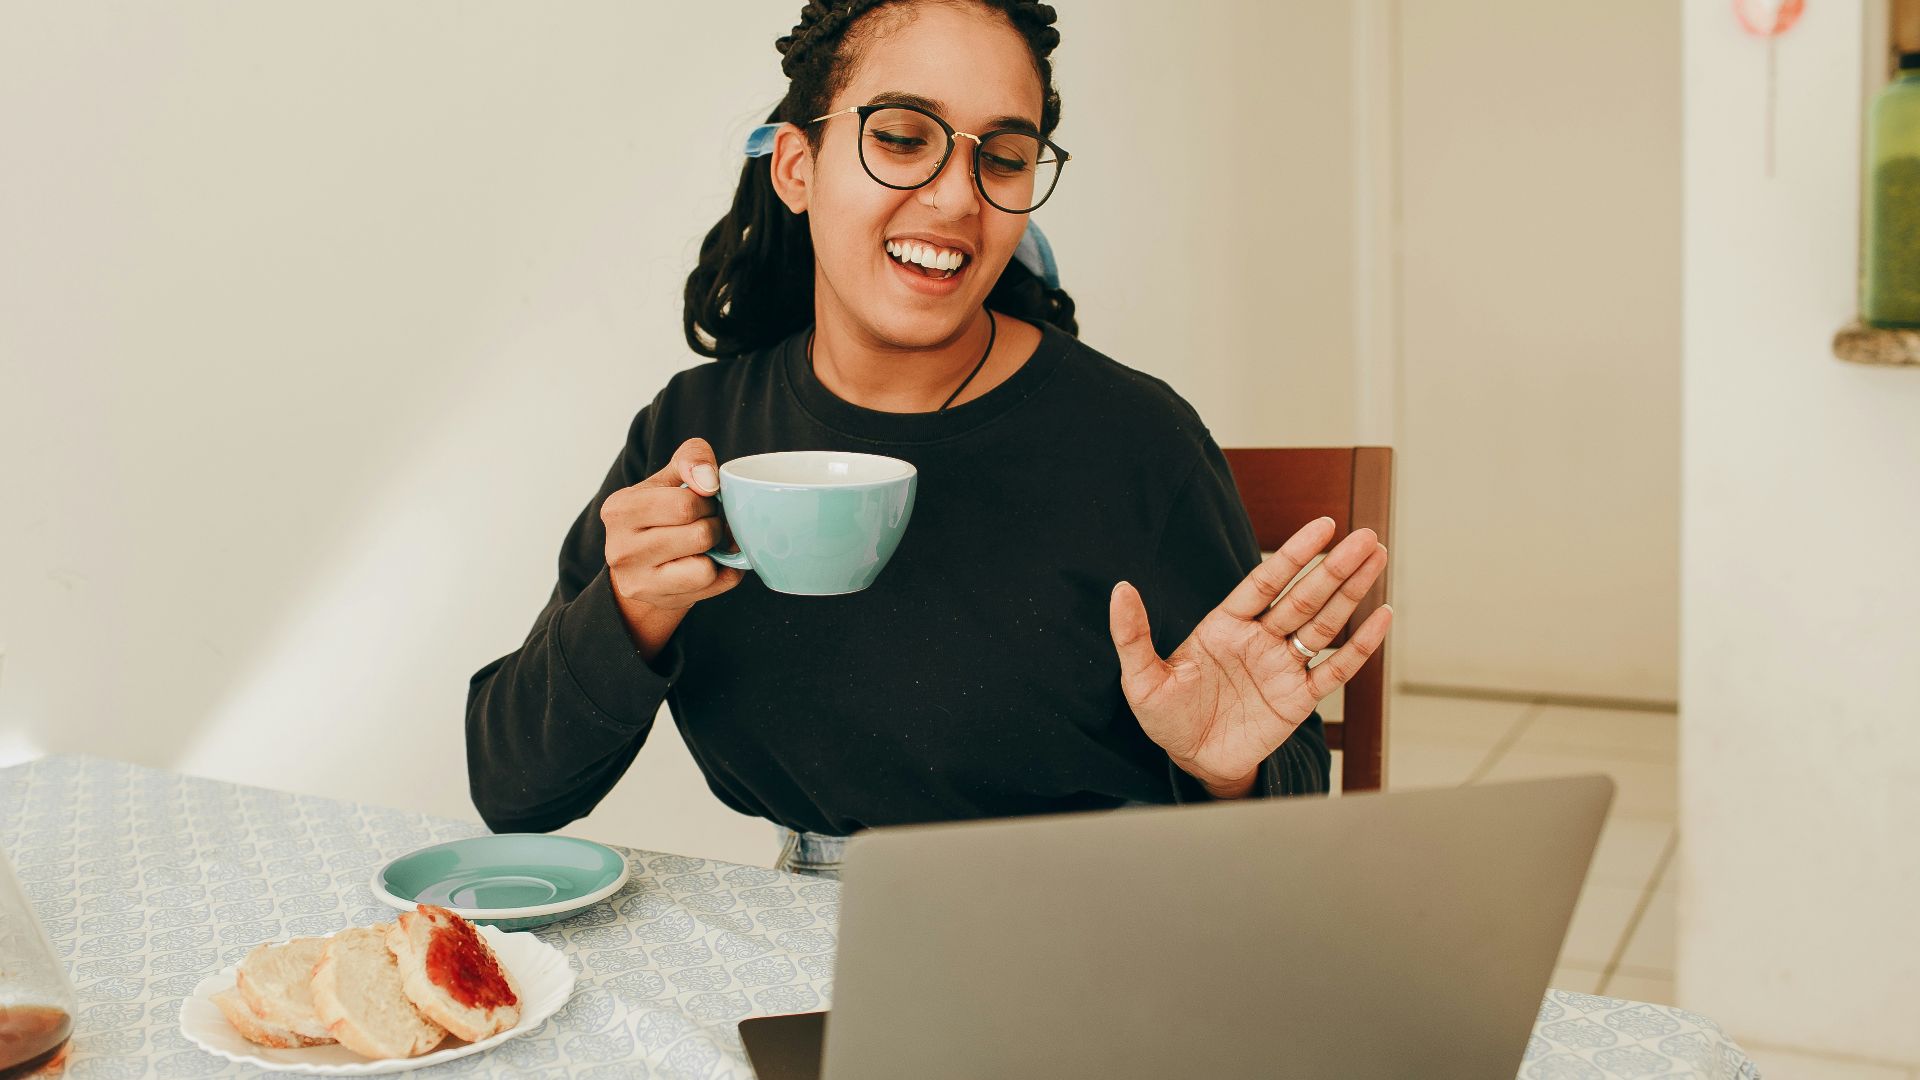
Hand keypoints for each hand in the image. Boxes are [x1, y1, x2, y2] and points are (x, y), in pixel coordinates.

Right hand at [602, 438, 742, 657]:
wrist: (641, 565)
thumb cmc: (659, 514)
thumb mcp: (668, 478)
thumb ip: (691, 459)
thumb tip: (708, 480)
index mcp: (619, 509)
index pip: (684, 504)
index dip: (707, 500)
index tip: (702, 500)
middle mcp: (620, 548)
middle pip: (700, 534)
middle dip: (714, 524)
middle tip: (707, 522)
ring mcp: (638, 580)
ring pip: (706, 567)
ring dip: (717, 552)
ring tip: (705, 544)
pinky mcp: (657, 601)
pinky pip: (712, 585)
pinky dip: (721, 573)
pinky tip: (707, 563)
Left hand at [1108, 517, 1392, 796]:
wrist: (1191, 763)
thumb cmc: (1166, 718)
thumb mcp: (1142, 678)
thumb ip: (1134, 634)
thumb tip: (1120, 589)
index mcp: (1225, 626)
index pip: (1265, 582)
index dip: (1294, 554)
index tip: (1324, 525)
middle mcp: (1259, 640)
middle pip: (1304, 597)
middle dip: (1335, 567)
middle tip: (1367, 537)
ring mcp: (1282, 667)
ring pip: (1324, 624)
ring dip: (1352, 593)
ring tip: (1377, 558)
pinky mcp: (1299, 699)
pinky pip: (1335, 670)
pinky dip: (1360, 646)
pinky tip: (1381, 617)